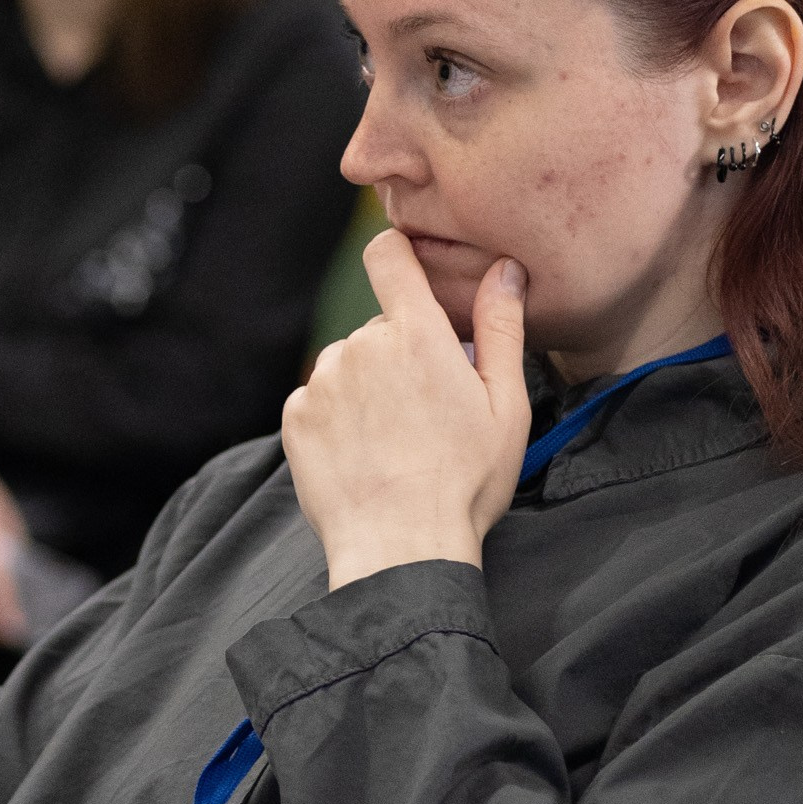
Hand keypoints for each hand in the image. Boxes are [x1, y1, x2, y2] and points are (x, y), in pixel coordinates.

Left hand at [281, 233, 530, 586]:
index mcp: (416, 334)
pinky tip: (364, 454)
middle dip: (399, 354)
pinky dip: (337, 417)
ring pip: (347, 364)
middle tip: (426, 410)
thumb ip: (502, 328)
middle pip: (378, 327)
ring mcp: (322, 382)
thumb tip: (504, 268)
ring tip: (394, 440)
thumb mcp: (507, 406)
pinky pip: (318, 399)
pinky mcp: (296, 417)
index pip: (388, 255)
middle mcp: (361, 346)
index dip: (397, 256)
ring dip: (366, 386)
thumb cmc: (465, 482)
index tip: (410, 278)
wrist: (401, 548)